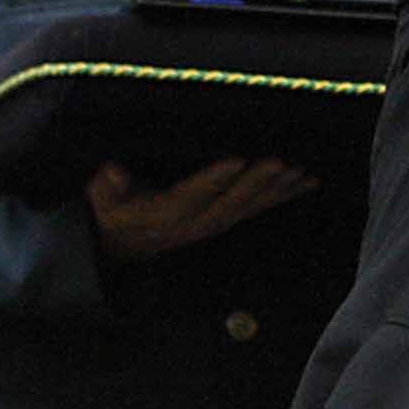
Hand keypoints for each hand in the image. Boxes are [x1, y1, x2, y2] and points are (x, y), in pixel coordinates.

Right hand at [86, 157, 315, 261]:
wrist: (123, 247)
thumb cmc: (114, 215)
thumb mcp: (100, 205)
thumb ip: (105, 190)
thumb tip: (111, 173)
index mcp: (163, 216)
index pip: (189, 197)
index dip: (212, 181)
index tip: (233, 161)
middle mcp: (194, 224)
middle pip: (228, 204)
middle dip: (255, 183)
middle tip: (279, 162)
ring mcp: (213, 224)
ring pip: (249, 208)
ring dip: (276, 190)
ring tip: (300, 171)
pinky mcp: (226, 220)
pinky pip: (258, 209)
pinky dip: (284, 195)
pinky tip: (307, 181)